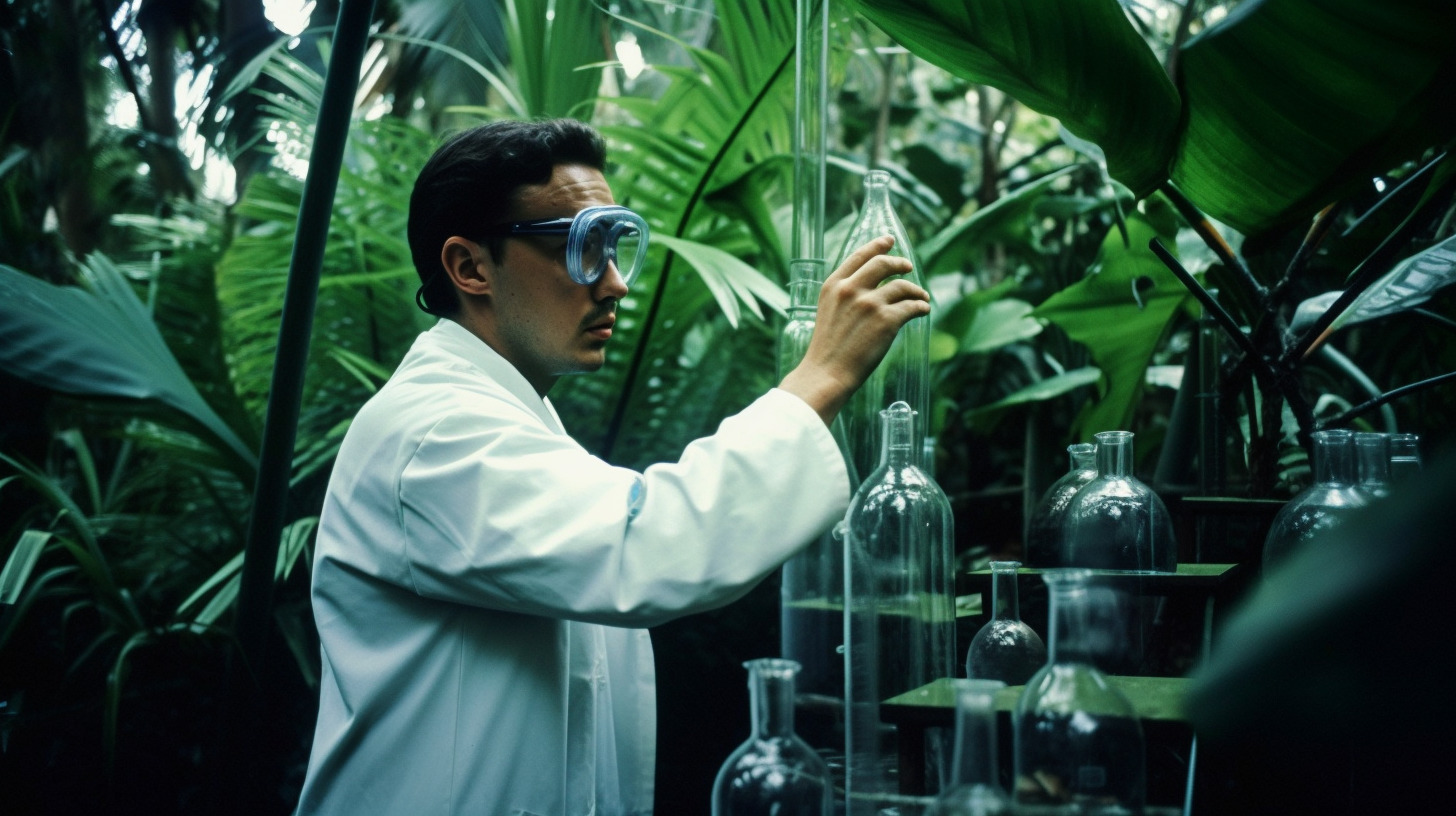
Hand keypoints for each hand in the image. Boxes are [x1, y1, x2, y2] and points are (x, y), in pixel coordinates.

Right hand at [778, 236, 929, 424]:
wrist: (827, 373)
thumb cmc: (827, 349)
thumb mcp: (828, 311)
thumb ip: (845, 295)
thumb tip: (873, 286)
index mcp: (833, 286)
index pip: (859, 256)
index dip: (877, 246)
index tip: (889, 240)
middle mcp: (852, 289)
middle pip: (883, 264)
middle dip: (899, 263)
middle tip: (908, 267)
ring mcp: (870, 304)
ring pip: (902, 286)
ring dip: (915, 289)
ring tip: (921, 296)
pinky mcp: (887, 320)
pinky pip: (912, 306)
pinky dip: (921, 306)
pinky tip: (923, 309)